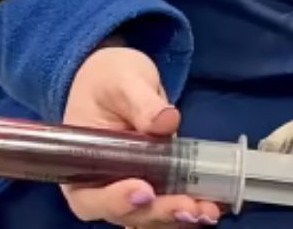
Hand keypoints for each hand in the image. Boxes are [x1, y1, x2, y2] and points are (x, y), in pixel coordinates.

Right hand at [60, 44, 221, 225]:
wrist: (118, 79)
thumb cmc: (108, 78)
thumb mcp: (121, 82)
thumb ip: (141, 102)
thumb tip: (167, 120)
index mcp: (81, 165)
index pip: (90, 198)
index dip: (116, 203)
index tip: (145, 191)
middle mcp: (101, 186)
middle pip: (126, 214)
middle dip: (159, 213)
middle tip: (190, 208)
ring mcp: (129, 189)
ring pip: (150, 216)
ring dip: (178, 217)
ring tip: (207, 210)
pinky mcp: (153, 186)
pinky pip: (167, 205)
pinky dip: (188, 209)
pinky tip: (211, 205)